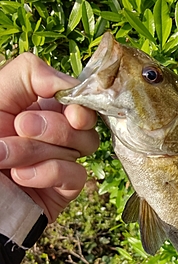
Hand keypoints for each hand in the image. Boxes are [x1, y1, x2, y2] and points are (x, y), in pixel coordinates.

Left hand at [0, 53, 98, 221]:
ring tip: (6, 157)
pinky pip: (76, 174)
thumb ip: (28, 75)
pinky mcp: (65, 188)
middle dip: (53, 125)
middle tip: (20, 127)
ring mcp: (61, 159)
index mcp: (37, 105)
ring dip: (39, 150)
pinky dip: (48, 173)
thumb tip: (66, 83)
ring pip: (82, 145)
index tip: (70, 109)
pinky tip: (21, 177)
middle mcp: (53, 131)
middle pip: (84, 119)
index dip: (78, 99)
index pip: (75, 94)